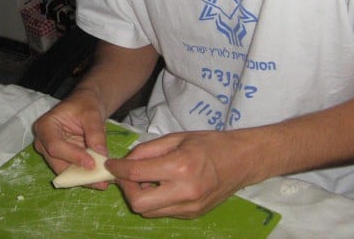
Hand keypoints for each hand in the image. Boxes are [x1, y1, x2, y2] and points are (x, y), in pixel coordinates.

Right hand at [33, 90, 109, 188]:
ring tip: (103, 182)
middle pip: (57, 163)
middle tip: (100, 181)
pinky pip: (72, 172)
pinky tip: (100, 181)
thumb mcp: (92, 113)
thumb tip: (101, 154)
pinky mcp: (63, 160)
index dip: (72, 156)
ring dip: (83, 179)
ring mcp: (52, 153)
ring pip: (65, 172)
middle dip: (78, 173)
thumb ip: (95, 132)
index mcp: (45, 126)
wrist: (87, 105)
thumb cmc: (85, 104)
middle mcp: (44, 142)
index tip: (91, 164)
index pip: (55, 146)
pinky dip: (86, 177)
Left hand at [105, 131, 256, 218]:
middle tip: (127, 175)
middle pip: (139, 203)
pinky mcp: (193, 215)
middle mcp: (184, 192)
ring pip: (149, 212)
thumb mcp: (176, 138)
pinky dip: (155, 200)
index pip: (137, 174)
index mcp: (180, 167)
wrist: (242, 160)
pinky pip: (164, 212)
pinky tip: (161, 185)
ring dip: (140, 196)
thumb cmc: (209, 143)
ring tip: (146, 179)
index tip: (111, 164)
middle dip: (127, 189)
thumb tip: (126, 161)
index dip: (118, 169)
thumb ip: (147, 150)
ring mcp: (190, 207)